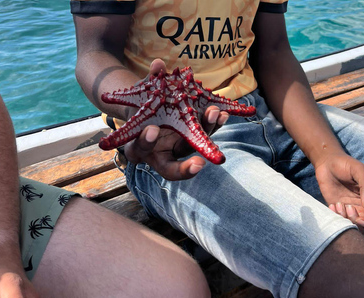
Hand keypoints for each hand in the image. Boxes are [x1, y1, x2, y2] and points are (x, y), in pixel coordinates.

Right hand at [123, 59, 228, 179]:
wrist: (150, 110)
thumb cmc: (140, 105)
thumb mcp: (140, 93)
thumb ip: (149, 81)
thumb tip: (158, 64)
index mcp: (138, 146)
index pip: (140, 149)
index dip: (146, 141)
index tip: (153, 129)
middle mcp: (160, 155)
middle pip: (173, 167)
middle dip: (187, 166)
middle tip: (199, 162)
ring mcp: (179, 149)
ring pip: (194, 149)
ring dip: (207, 133)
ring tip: (216, 114)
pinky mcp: (194, 139)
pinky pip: (206, 135)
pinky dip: (215, 124)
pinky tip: (225, 112)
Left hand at [315, 153, 363, 240]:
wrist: (327, 163)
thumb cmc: (346, 165)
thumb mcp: (359, 171)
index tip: (362, 219)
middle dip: (359, 227)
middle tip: (349, 211)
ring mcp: (350, 212)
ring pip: (354, 230)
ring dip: (347, 222)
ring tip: (340, 205)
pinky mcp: (337, 211)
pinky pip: (339, 223)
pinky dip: (336, 217)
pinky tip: (333, 205)